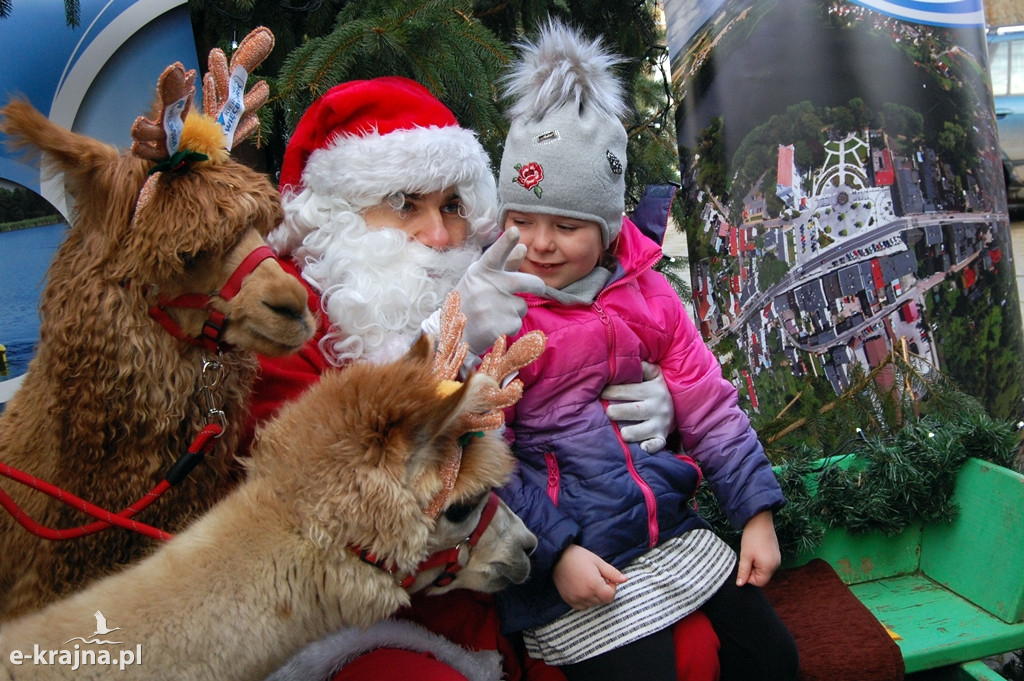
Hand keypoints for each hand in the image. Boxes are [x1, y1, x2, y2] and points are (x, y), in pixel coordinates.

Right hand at [450, 227, 545, 355]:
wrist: (453, 335)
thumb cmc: (470, 301)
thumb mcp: (481, 279)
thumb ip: (504, 265)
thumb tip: (524, 247)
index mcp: (480, 272)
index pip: (495, 254)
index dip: (506, 242)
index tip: (515, 231)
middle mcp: (486, 287)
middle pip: (527, 282)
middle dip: (537, 285)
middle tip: (538, 288)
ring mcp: (491, 307)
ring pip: (522, 306)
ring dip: (513, 311)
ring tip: (493, 314)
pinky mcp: (497, 327)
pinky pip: (517, 323)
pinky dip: (509, 327)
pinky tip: (493, 327)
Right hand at [553, 544, 626, 609]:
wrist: (557, 557)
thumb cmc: (578, 556)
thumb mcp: (598, 561)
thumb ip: (612, 573)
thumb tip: (625, 579)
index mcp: (594, 585)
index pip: (610, 596)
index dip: (612, 587)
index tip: (606, 577)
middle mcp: (585, 595)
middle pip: (603, 601)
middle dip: (604, 591)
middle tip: (598, 578)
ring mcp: (576, 599)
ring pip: (593, 604)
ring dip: (595, 596)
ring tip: (589, 582)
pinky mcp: (569, 600)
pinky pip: (582, 606)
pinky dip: (585, 600)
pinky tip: (582, 588)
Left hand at [602, 362, 673, 452]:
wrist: (680, 407)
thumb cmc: (657, 389)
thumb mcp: (654, 374)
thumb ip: (642, 366)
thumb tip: (627, 355)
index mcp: (653, 389)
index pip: (627, 390)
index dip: (610, 391)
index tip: (600, 392)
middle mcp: (657, 407)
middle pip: (631, 411)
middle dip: (615, 412)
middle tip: (607, 412)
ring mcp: (660, 423)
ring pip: (640, 431)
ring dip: (628, 432)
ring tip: (620, 431)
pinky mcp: (662, 437)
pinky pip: (656, 445)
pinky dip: (649, 447)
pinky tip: (642, 447)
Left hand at [736, 510, 781, 586]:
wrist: (760, 520)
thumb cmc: (752, 537)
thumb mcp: (745, 556)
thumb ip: (743, 571)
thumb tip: (740, 584)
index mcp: (769, 567)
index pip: (759, 583)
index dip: (748, 578)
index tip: (743, 567)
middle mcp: (776, 565)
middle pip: (762, 577)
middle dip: (752, 571)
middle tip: (746, 559)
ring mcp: (777, 559)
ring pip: (764, 570)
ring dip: (755, 565)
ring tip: (750, 553)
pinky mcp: (775, 553)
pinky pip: (767, 563)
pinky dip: (759, 560)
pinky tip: (755, 551)